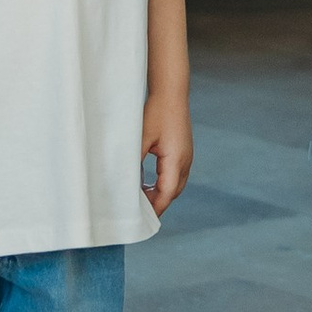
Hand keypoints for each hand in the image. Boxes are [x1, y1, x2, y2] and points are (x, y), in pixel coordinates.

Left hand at [141, 78, 193, 217]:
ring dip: (160, 193)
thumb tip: (124, 182)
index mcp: (176, 160)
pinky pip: (175, 174)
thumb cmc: (156, 112)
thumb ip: (134, 161)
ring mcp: (186, 155)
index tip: (142, 219)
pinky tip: (148, 184)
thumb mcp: (141, 138)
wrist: (171, 92)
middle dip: (157, 204)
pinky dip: (163, 183)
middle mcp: (185, 160)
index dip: (155, 208)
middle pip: (173, 192)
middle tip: (138, 213)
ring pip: (175, 184)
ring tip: (141, 200)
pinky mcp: (183, 150)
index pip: (167, 193)